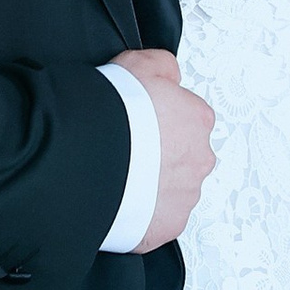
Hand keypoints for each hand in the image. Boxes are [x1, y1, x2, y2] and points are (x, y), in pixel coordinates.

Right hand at [114, 46, 212, 251]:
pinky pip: (155, 220)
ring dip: (150, 186)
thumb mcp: (138, 63)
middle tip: (126, 153)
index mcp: (198, 120)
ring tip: (117, 177)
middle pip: (183, 157)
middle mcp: (200, 160)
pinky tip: (117, 200)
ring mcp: (185, 196)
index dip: (157, 121)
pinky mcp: (166, 226)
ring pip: (170, 190)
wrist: (90, 156)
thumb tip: (170, 74)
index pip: (186, 120)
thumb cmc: (112, 112)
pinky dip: (140, 214)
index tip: (136, 124)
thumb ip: (163, 66)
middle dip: (159, 157)